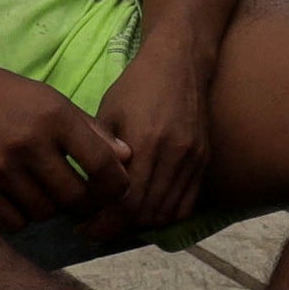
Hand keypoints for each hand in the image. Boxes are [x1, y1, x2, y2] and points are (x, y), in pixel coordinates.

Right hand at [0, 52, 129, 232]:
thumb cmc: (3, 95)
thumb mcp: (49, 100)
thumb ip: (89, 129)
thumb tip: (126, 157)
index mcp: (53, 117)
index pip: (102, 165)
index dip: (117, 185)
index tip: (116, 189)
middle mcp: (28, 144)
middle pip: (75, 197)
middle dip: (84, 201)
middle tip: (81, 196)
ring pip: (46, 213)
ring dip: (52, 208)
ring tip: (46, 191)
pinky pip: (16, 222)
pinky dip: (24, 216)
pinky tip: (21, 198)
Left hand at [91, 48, 214, 241]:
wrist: (181, 62)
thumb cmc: (136, 86)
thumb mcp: (107, 115)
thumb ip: (100, 156)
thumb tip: (85, 196)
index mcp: (145, 142)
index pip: (126, 204)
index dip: (104, 224)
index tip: (84, 228)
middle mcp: (173, 155)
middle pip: (146, 214)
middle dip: (118, 228)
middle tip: (97, 227)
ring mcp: (192, 158)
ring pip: (167, 213)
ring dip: (142, 224)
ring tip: (119, 221)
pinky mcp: (204, 159)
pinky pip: (187, 203)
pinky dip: (165, 215)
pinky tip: (146, 210)